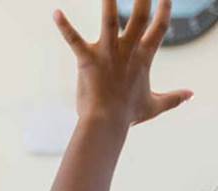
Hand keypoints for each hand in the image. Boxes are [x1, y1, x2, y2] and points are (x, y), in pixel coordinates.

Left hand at [55, 0, 190, 127]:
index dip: (164, 10)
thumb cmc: (127, 114)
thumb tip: (191, 95)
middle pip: (139, 16)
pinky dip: (64, 26)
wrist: (106, 122)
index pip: (159, 28)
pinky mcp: (87, 60)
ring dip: (109, 2)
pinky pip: (74, 39)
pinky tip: (55, 13)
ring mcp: (107, 53)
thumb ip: (173, 98)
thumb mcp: (154, 105)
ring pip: (110, 20)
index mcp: (143, 57)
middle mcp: (127, 50)